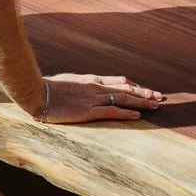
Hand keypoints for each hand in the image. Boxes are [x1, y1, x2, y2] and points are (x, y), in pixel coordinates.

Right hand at [35, 73, 163, 123]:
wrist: (35, 92)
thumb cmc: (48, 88)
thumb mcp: (68, 82)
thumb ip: (80, 84)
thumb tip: (85, 87)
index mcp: (92, 80)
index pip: (119, 81)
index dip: (135, 86)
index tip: (147, 89)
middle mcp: (96, 87)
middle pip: (126, 89)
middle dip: (144, 93)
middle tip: (160, 97)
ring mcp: (92, 98)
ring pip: (123, 99)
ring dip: (141, 102)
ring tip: (156, 106)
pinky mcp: (87, 111)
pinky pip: (111, 112)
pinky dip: (126, 114)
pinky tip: (137, 116)